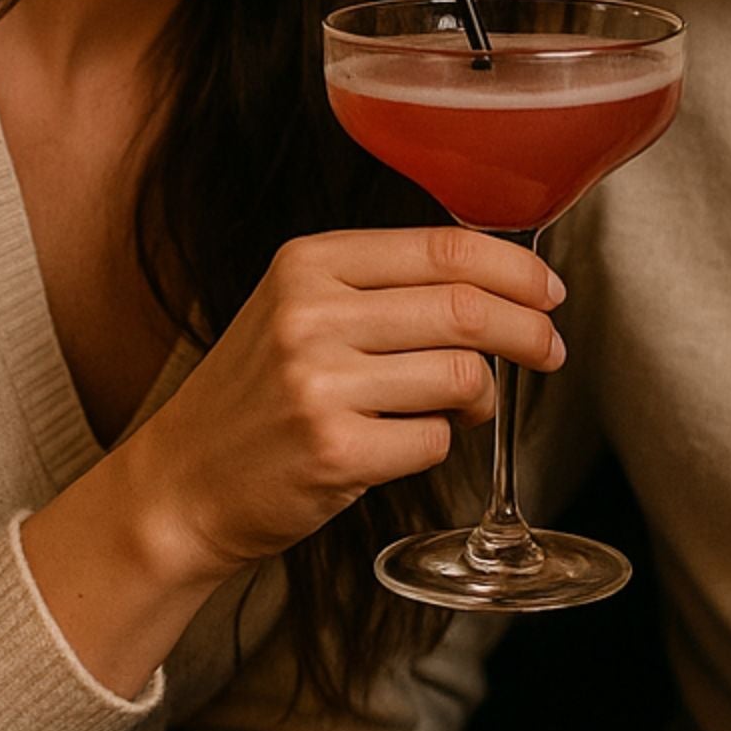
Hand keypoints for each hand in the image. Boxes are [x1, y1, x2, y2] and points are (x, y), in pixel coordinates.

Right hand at [124, 226, 564, 585]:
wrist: (181, 483)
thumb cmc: (257, 395)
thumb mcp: (301, 309)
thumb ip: (385, 286)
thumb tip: (501, 284)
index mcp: (309, 262)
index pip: (444, 247)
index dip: (515, 269)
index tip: (549, 291)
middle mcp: (311, 313)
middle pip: (465, 308)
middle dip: (528, 331)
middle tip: (549, 349)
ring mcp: (319, 384)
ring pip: (461, 376)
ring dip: (483, 396)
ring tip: (467, 406)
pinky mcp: (333, 452)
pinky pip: (434, 441)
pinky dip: (439, 444)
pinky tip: (406, 442)